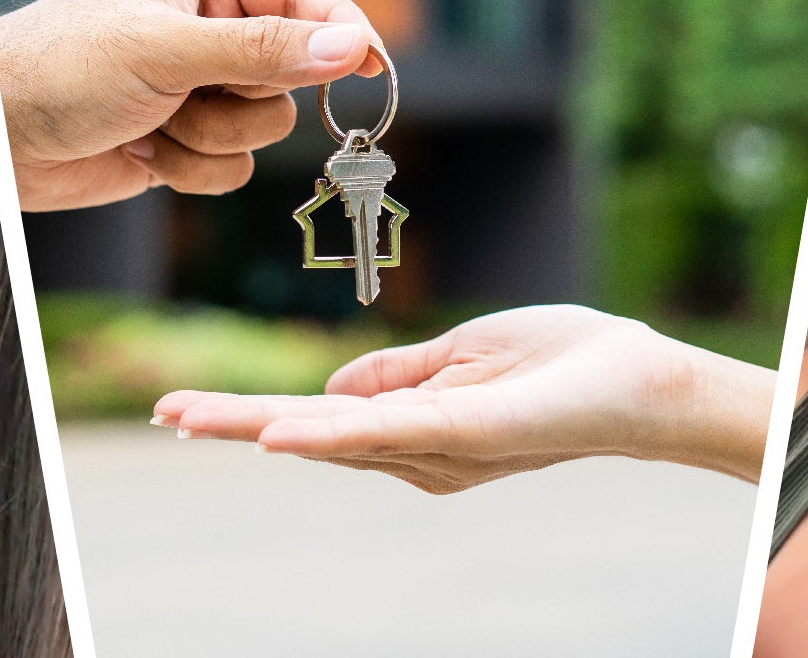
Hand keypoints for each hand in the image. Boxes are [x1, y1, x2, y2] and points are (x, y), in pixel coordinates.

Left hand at [0, 0, 382, 210]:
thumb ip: (261, 51)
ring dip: (209, 138)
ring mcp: (198, 86)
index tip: (370, 68)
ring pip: (266, 128)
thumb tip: (349, 48)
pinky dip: (190, 171)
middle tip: (190, 91)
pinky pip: (233, 168)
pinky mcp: (184, 140)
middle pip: (292, 71)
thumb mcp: (165, 49)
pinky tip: (139, 151)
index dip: (340, 30)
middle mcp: (208, 25)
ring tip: (150, 122)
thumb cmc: (58, 68)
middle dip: (244, 96)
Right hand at [152, 305, 772, 493]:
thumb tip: (330, 390)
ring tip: (188, 416)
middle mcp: (419, 452)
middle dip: (233, 424)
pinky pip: (387, 434)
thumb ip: (399, 375)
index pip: (318, 419)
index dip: (254, 414)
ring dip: (257, 425)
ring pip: (333, 436)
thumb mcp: (464, 355)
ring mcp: (439, 448)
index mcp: (414, 426)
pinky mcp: (466, 435)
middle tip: (163, 413)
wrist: (644, 379)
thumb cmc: (566, 362)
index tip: (186, 408)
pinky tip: (278, 431)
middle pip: (310, 435)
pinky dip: (328, 433)